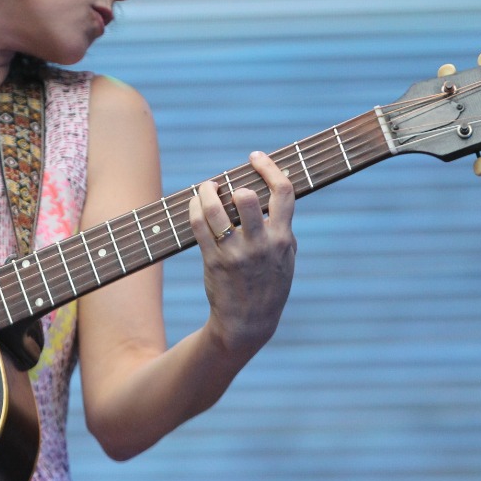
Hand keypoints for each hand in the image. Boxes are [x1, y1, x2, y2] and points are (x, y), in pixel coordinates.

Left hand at [188, 151, 296, 355]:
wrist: (248, 323)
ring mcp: (236, 253)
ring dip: (207, 193)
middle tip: (224, 184)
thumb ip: (283, 229)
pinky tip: (195, 204)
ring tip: (206, 189)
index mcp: (283, 238)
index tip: (255, 157)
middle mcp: (261, 244)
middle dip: (234, 185)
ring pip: (216, 210)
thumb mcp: (286, 259)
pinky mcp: (214, 261)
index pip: (283, 192)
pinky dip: (195, 209)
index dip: (269, 168)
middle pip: (246, 198)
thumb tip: (272, 198)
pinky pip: (199, 226)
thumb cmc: (269, 285)